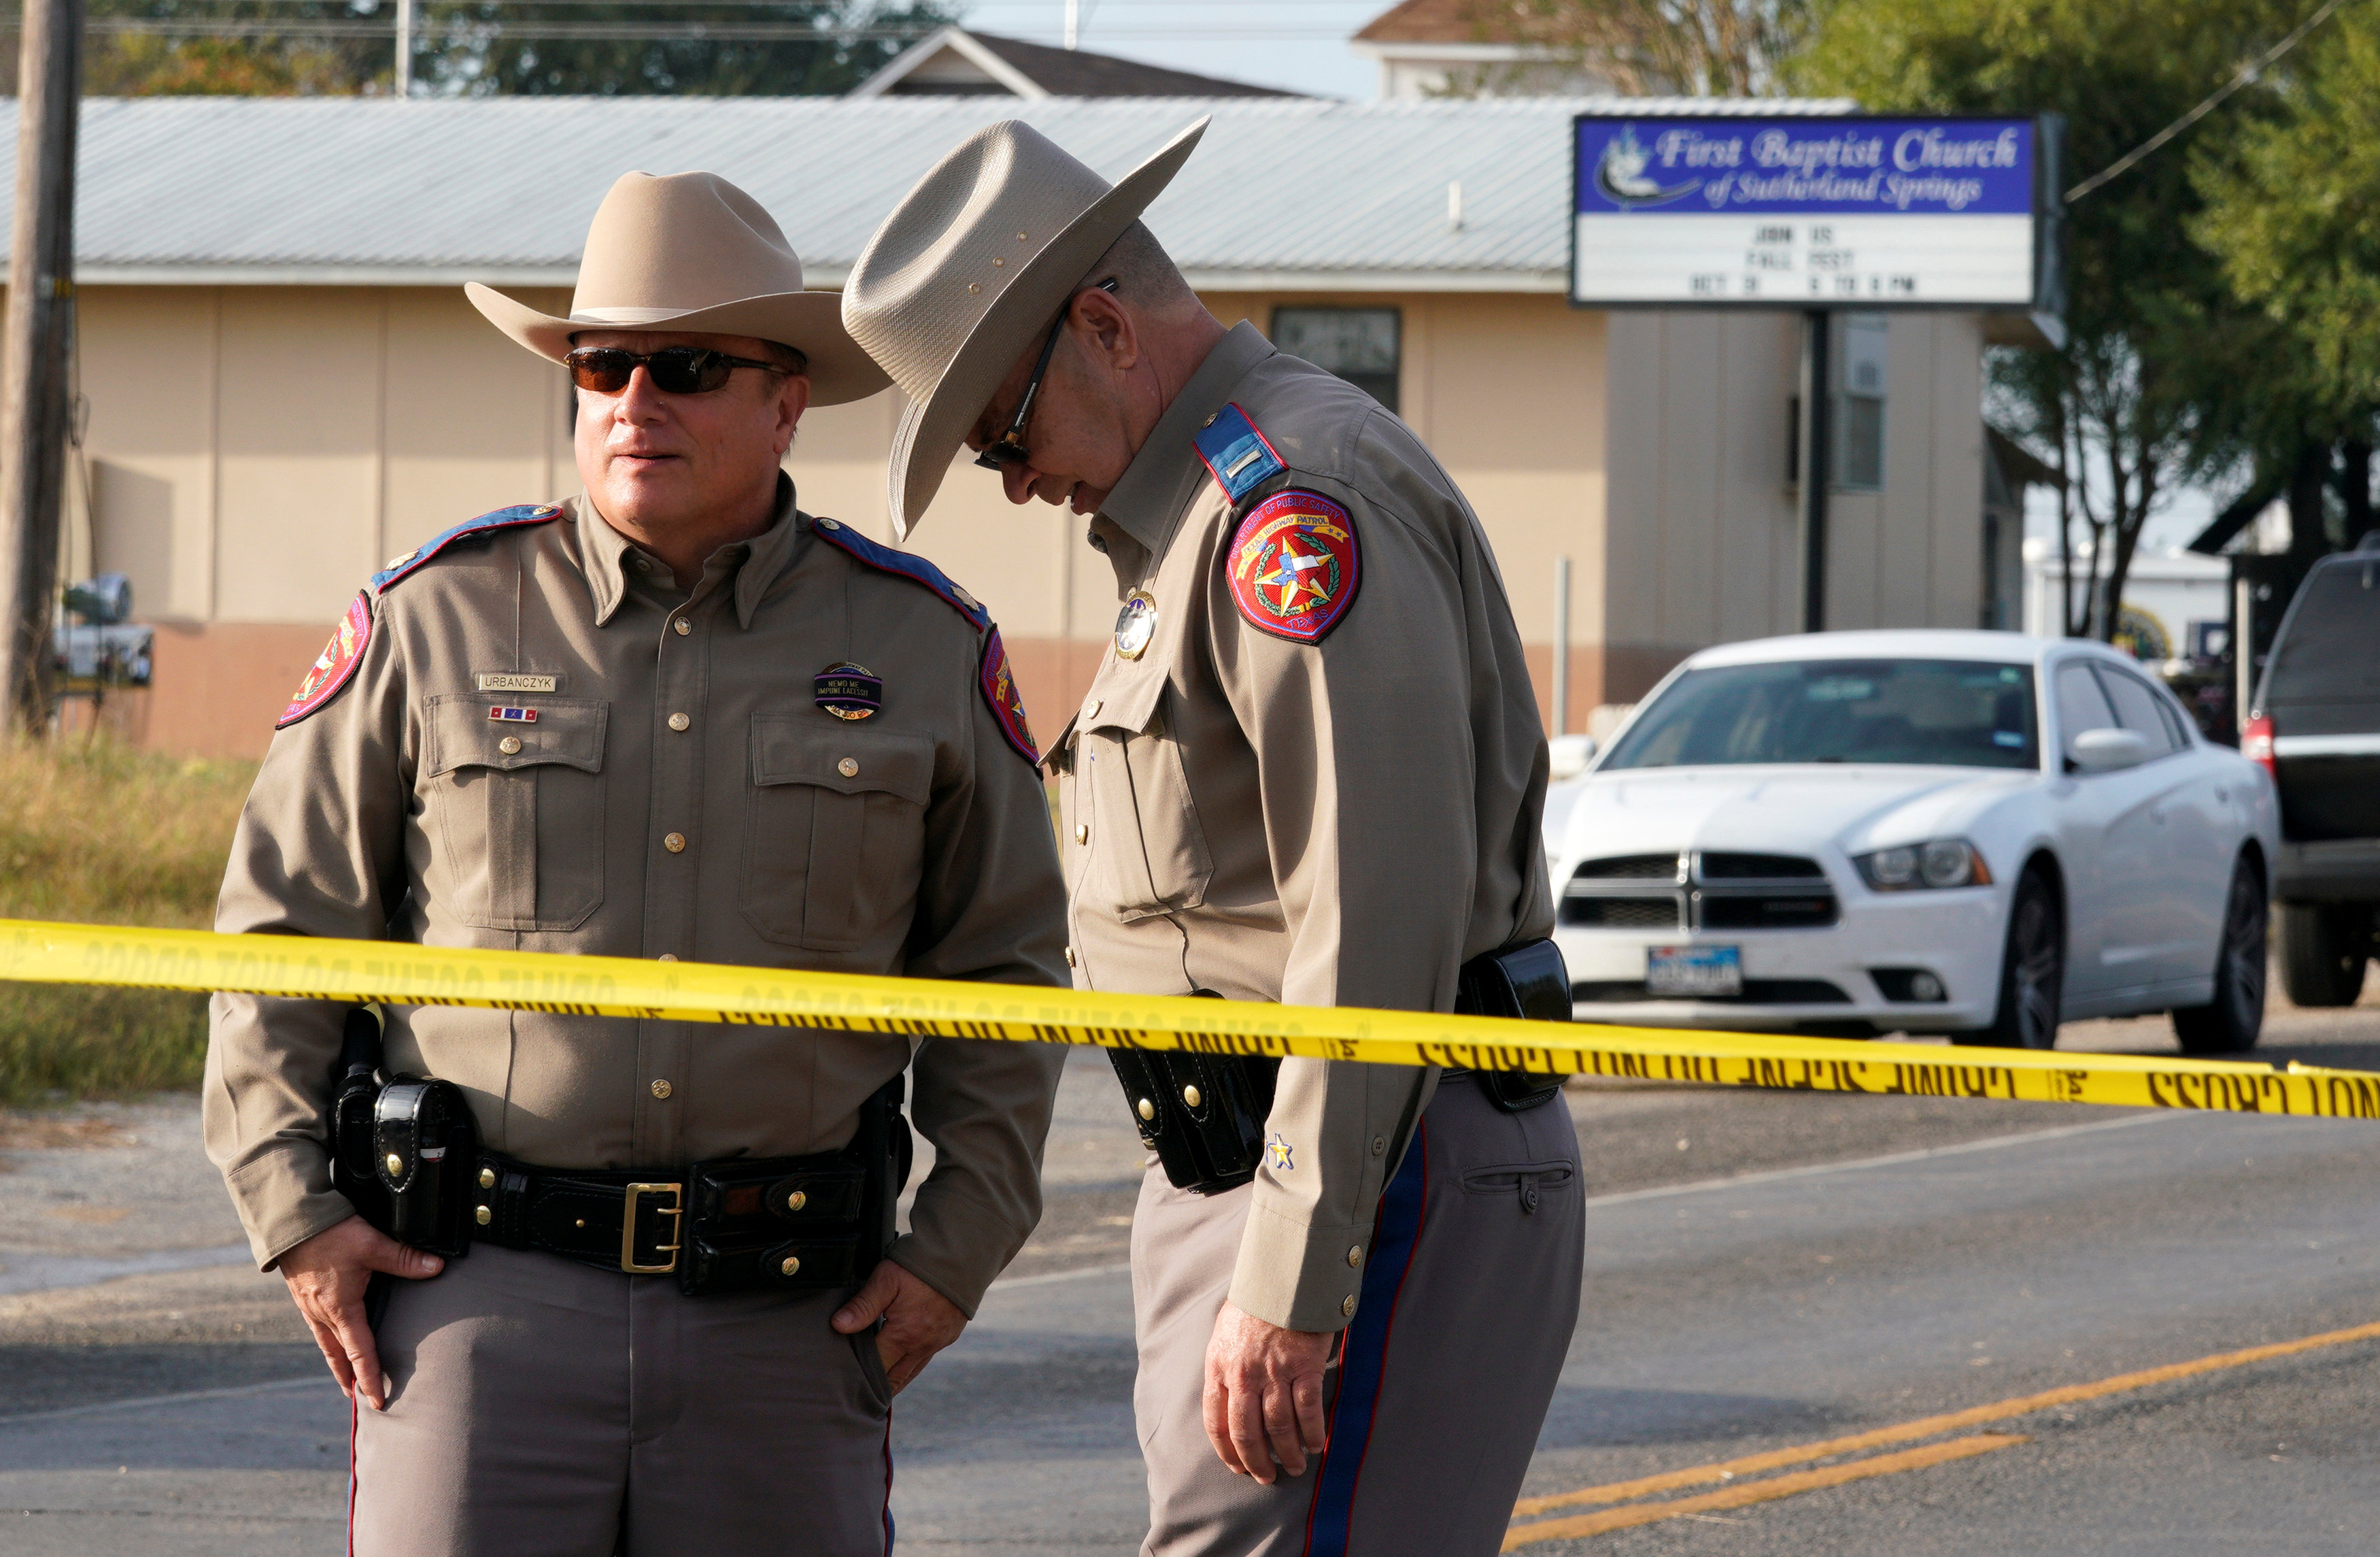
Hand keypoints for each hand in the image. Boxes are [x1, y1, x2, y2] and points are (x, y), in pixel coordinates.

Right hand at [276, 1214, 443, 1409]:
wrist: (292, 1221)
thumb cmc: (332, 1234)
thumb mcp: (372, 1245)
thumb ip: (405, 1259)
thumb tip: (437, 1267)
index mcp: (341, 1309)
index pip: (360, 1352)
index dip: (370, 1377)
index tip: (377, 1401)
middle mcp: (322, 1313)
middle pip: (338, 1354)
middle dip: (349, 1377)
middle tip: (359, 1398)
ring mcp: (309, 1305)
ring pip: (325, 1342)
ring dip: (336, 1361)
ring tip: (343, 1376)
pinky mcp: (302, 1294)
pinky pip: (316, 1325)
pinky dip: (326, 1339)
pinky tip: (331, 1335)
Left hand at [831, 1259, 966, 1393]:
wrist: (963, 1257)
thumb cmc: (921, 1266)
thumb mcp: (886, 1280)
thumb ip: (863, 1306)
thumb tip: (838, 1327)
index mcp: (904, 1337)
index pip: (876, 1369)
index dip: (859, 1377)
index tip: (845, 1384)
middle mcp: (923, 1346)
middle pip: (895, 1379)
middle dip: (878, 1390)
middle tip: (859, 1399)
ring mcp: (938, 1342)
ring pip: (912, 1371)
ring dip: (895, 1381)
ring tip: (879, 1391)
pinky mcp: (949, 1334)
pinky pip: (926, 1357)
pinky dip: (911, 1364)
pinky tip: (902, 1360)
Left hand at [1202, 1300, 1332, 1482]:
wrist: (1284, 1276)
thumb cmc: (1256, 1304)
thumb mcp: (1225, 1333)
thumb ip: (1225, 1366)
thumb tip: (1227, 1398)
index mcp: (1219, 1367)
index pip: (1216, 1422)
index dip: (1227, 1451)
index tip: (1237, 1467)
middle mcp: (1243, 1374)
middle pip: (1246, 1432)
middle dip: (1257, 1461)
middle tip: (1267, 1477)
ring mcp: (1274, 1372)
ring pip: (1278, 1427)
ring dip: (1288, 1453)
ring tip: (1296, 1465)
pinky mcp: (1304, 1367)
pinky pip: (1308, 1411)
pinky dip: (1313, 1433)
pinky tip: (1317, 1444)